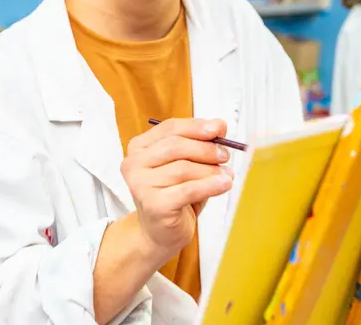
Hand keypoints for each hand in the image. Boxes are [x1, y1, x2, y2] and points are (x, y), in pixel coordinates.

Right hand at [120, 118, 233, 261]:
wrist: (158, 233)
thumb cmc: (173, 196)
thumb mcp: (186, 165)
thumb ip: (199, 143)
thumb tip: (220, 126)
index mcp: (139, 148)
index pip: (170, 128)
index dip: (196, 127)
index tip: (219, 128)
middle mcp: (134, 164)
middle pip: (176, 146)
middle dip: (206, 149)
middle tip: (225, 155)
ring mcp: (141, 185)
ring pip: (183, 168)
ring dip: (211, 170)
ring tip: (226, 175)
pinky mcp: (154, 205)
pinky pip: (188, 190)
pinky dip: (210, 185)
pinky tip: (223, 184)